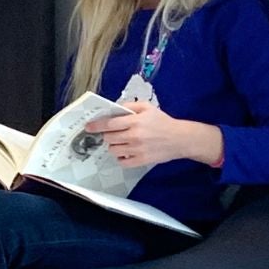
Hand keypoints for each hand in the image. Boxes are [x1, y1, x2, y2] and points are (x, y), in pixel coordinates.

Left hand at [85, 102, 222, 168]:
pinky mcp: (141, 161)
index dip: (96, 125)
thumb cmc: (162, 121)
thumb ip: (130, 105)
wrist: (179, 139)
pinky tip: (125, 152)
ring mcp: (137, 150)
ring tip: (121, 142)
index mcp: (135, 121)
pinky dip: (121, 158)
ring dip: (113, 146)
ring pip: (113, 150)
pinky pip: (122, 162)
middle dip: (107, 135)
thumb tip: (114, 109)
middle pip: (108, 138)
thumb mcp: (147, 107)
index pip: (109, 124)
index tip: (88, 127)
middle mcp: (134, 136)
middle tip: (113, 133)